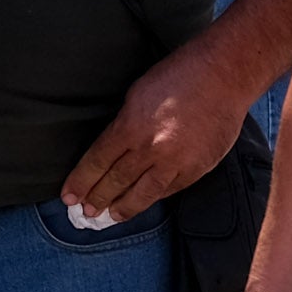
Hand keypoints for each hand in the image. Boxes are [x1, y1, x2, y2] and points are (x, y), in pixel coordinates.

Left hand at [60, 41, 243, 225]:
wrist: (223, 75)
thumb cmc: (178, 75)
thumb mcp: (137, 93)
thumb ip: (125, 124)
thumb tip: (114, 148)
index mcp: (131, 125)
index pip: (98, 160)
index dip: (81, 181)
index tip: (68, 195)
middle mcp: (151, 148)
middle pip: (117, 180)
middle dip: (98, 198)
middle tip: (85, 212)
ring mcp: (177, 161)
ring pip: (144, 193)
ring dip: (124, 207)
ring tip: (110, 217)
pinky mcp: (198, 168)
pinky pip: (170, 190)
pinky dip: (154, 198)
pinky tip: (143, 202)